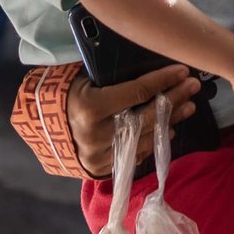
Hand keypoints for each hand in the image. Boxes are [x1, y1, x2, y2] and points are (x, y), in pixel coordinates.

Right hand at [66, 65, 201, 178]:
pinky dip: (154, 141)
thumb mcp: (83, 80)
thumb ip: (112, 79)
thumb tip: (149, 65)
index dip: (163, 80)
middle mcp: (98, 134)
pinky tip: (169, 129)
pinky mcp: (103, 169)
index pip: (137, 92)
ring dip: (170, 121)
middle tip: (193, 87)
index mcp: (92, 108)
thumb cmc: (65, 95)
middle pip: (147, 117)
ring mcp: (101, 155)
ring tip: (188, 107)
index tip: (183, 70)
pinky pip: (136, 155)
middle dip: (174, 100)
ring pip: (146, 138)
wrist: (40, 128)